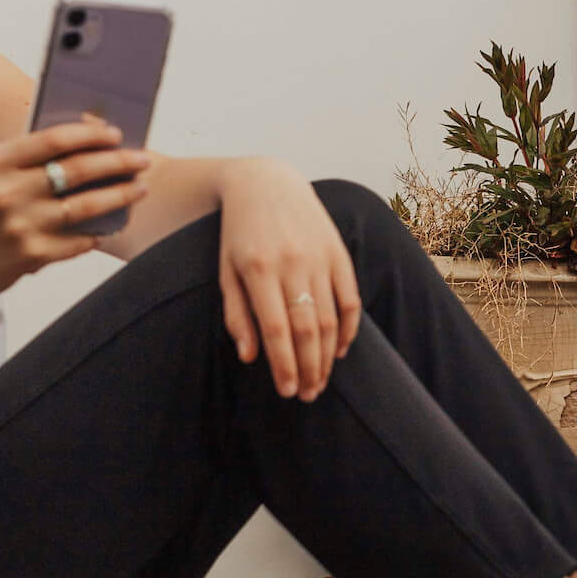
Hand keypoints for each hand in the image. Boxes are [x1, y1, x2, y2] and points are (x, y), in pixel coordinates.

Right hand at [0, 117, 151, 305]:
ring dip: (121, 195)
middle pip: (77, 170)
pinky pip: (79, 240)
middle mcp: (8, 192)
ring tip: (140, 188)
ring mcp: (22, 225)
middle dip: (118, 162)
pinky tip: (109, 225)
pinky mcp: (32, 256)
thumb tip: (80, 145)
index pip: (54, 140)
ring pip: (87, 205)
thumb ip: (21, 158)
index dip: (91, 135)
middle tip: (141, 159)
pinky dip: (97, 232)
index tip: (116, 134)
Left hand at [217, 161, 361, 400]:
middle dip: (309, 368)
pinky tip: (339, 350)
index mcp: (258, 269)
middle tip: (307, 395)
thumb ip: (236, 314)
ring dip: (327, 355)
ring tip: (321, 380)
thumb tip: (250, 357)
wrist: (267, 182)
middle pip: (307, 328)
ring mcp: (319, 257)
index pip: (277, 329)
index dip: (284, 365)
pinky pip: (350, 298)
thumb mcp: (226, 270)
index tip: (287, 391)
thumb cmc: (239, 233)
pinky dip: (349, 328)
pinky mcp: (338, 252)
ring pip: (331, 318)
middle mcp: (292, 263)